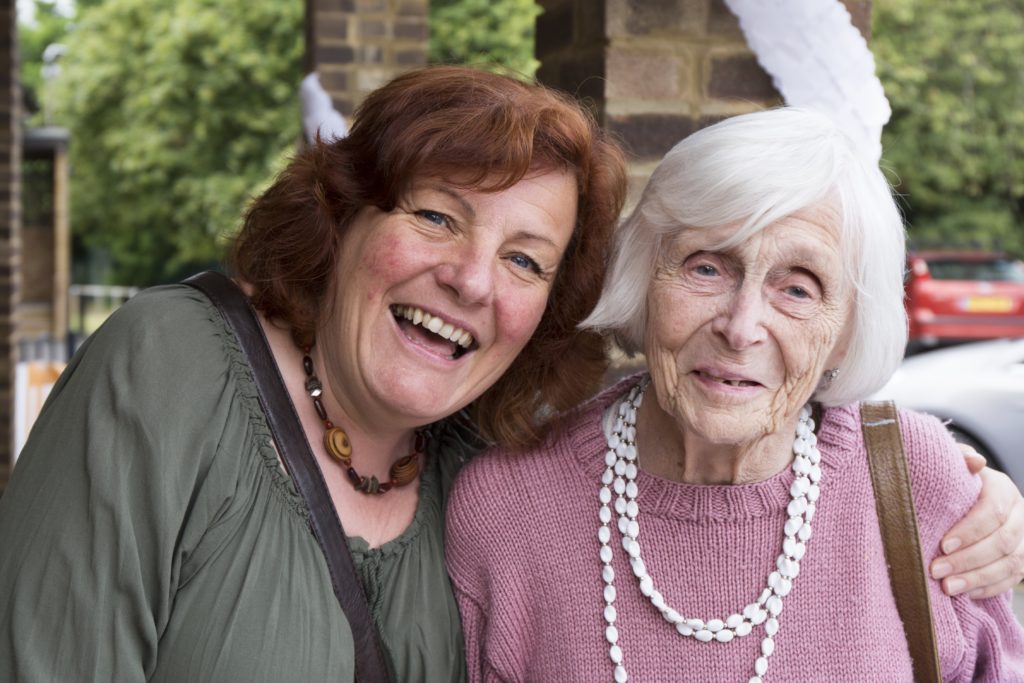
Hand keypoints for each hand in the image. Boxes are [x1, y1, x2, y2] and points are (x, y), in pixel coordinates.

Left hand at [931, 447, 1023, 597]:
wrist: (969, 502)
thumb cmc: (954, 484)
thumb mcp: (954, 468)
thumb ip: (959, 460)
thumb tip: (974, 461)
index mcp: (1003, 489)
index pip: (994, 511)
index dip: (970, 530)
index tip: (943, 545)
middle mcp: (1020, 514)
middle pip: (1002, 542)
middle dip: (968, 559)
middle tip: (936, 570)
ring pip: (1010, 564)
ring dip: (977, 578)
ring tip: (947, 588)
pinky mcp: (1023, 561)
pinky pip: (1011, 579)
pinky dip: (987, 588)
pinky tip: (964, 594)